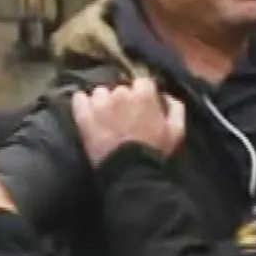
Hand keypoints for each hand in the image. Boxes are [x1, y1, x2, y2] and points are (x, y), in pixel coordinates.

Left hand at [70, 78, 186, 165]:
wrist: (130, 172)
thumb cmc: (155, 151)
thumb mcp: (176, 130)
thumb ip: (175, 107)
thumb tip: (165, 95)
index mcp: (143, 95)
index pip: (142, 83)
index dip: (141, 94)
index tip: (140, 106)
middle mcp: (120, 94)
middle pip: (120, 89)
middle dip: (122, 100)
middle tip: (123, 116)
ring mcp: (100, 104)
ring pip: (99, 93)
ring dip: (102, 102)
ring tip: (104, 116)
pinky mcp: (84, 116)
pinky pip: (78, 99)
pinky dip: (82, 103)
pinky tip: (86, 110)